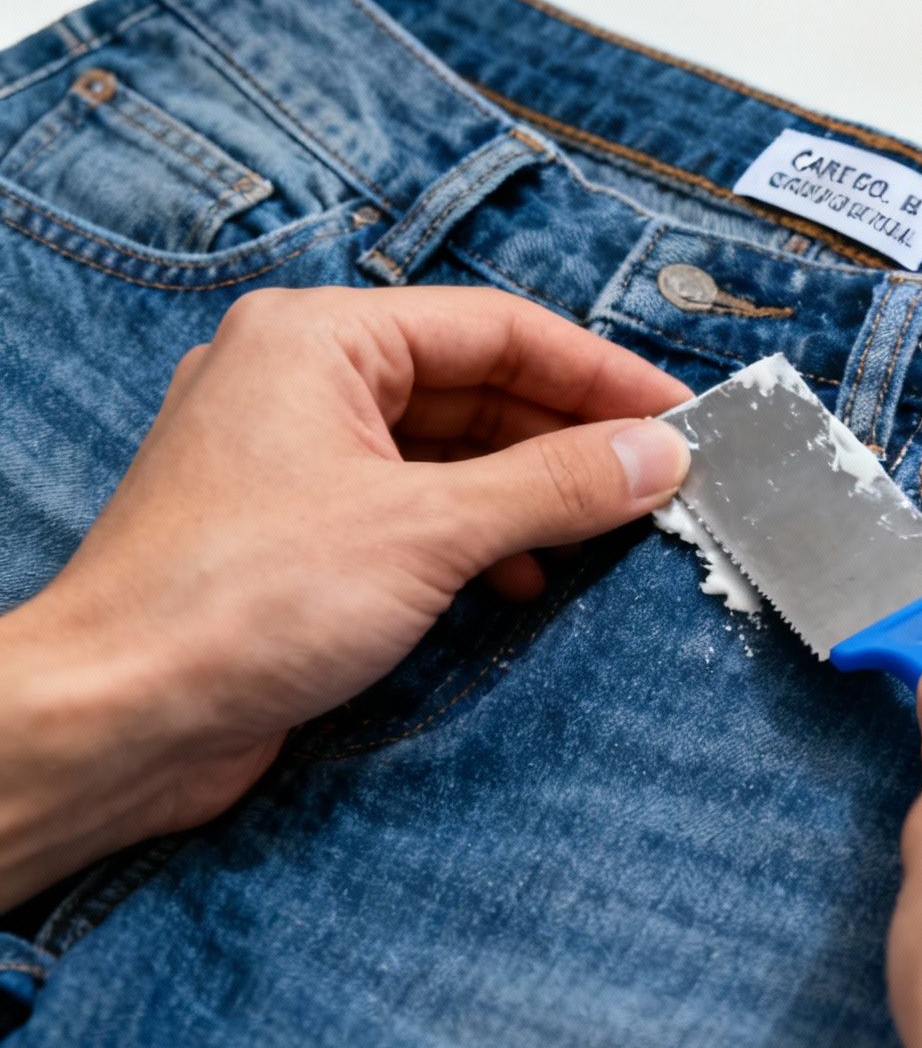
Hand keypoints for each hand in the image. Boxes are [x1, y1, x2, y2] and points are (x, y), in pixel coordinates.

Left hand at [0, 287, 690, 908]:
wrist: (117, 719)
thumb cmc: (240, 601)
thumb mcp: (428, 530)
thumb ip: (555, 485)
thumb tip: (656, 454)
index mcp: (320, 339)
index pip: (497, 328)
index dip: (599, 373)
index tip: (679, 417)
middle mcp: (302, 381)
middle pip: (476, 386)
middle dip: (570, 436)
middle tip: (660, 478)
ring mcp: (294, 458)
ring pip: (449, 451)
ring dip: (531, 491)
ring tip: (609, 531)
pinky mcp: (294, 533)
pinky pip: (414, 507)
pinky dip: (479, 537)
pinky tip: (523, 581)